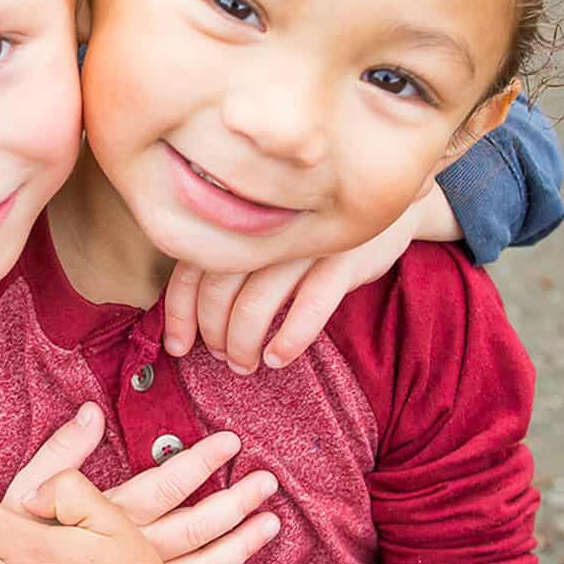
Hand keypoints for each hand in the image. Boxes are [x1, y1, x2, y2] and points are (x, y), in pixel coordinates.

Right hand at [0, 403, 278, 563]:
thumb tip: (93, 411)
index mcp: (108, 517)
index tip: (230, 444)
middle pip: (196, 526)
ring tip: (270, 524)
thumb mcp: (25, 492)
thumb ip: (62, 452)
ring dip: (238, 544)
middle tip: (268, 484)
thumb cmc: (5, 549)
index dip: (200, 463)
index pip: (166, 484)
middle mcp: (129, 553)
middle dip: (236, 503)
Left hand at [163, 187, 458, 372]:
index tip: (176, 346)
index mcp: (238, 220)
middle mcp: (264, 228)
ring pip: (255, 304)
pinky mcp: (343, 257)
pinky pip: (309, 307)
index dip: (179, 314)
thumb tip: (191, 315)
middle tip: (220, 356)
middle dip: (213, 333)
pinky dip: (288, 340)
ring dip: (243, 344)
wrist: (388, 199)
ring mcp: (302, 242)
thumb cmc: (313, 230)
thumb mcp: (270, 237)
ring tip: (245, 365)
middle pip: (217, 290)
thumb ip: (233, 259)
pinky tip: (277, 358)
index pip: (191, 270)